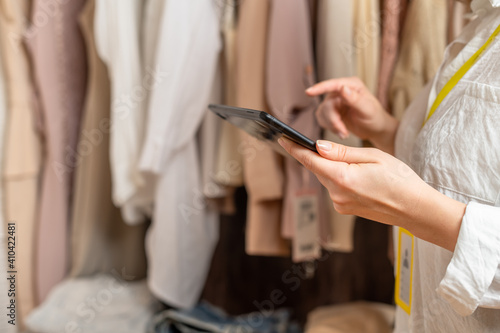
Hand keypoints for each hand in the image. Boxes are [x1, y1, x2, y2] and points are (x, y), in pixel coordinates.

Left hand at [278, 138, 465, 251]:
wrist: (415, 210)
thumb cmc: (400, 180)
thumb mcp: (374, 157)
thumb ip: (342, 152)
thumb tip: (318, 146)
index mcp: (343, 178)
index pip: (310, 160)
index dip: (294, 148)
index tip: (282, 138)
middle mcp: (337, 194)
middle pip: (317, 168)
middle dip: (318, 155)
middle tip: (325, 144)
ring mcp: (340, 204)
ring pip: (326, 178)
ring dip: (331, 167)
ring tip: (356, 163)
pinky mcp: (344, 209)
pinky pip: (335, 187)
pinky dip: (339, 177)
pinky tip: (357, 176)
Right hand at [306, 77, 398, 153]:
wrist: (375, 129)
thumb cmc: (375, 117)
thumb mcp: (367, 109)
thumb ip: (355, 99)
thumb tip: (342, 88)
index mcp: (351, 85)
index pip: (333, 85)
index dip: (320, 88)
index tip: (308, 92)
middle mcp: (341, 91)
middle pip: (327, 104)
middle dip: (333, 120)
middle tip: (343, 131)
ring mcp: (334, 102)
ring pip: (322, 113)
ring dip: (331, 125)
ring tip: (344, 132)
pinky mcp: (331, 112)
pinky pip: (321, 119)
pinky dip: (330, 127)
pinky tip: (340, 131)